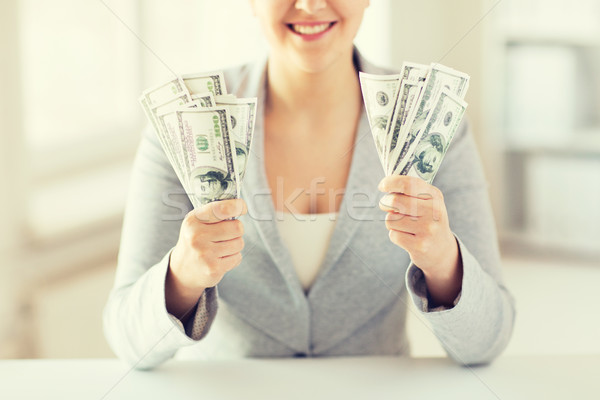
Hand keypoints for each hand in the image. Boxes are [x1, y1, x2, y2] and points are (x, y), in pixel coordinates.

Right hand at [166, 199, 246, 317]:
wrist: (182, 270)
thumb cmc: (195, 241)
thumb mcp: (197, 222)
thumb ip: (215, 212)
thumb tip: (241, 206)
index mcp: (193, 220)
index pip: (222, 209)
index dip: (237, 206)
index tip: (242, 206)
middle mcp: (197, 236)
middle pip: (237, 227)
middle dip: (236, 230)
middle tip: (226, 234)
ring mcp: (205, 253)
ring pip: (239, 243)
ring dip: (235, 245)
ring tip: (221, 248)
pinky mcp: (213, 268)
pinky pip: (237, 257)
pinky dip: (233, 258)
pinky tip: (220, 258)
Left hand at [378, 176, 461, 306]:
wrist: (442, 249)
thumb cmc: (427, 220)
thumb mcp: (427, 201)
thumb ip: (410, 191)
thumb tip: (386, 186)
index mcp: (435, 196)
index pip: (408, 184)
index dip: (391, 183)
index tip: (382, 186)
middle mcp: (433, 211)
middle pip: (394, 201)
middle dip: (386, 203)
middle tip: (389, 207)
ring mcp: (427, 229)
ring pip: (390, 219)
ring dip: (392, 222)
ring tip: (404, 225)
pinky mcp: (420, 246)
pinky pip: (393, 235)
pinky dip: (395, 235)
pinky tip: (407, 237)